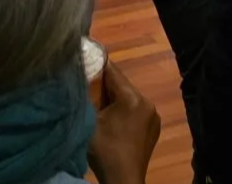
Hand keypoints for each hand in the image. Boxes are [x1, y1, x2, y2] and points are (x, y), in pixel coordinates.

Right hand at [87, 59, 160, 183]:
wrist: (123, 180)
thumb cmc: (104, 151)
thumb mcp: (89, 122)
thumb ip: (85, 99)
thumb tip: (77, 80)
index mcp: (132, 99)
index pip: (113, 72)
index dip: (98, 65)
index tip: (86, 59)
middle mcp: (147, 103)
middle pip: (123, 85)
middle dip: (106, 85)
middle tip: (88, 85)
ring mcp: (154, 116)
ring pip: (130, 98)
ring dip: (115, 99)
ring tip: (99, 104)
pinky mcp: (154, 128)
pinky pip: (137, 111)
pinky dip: (125, 110)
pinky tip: (114, 120)